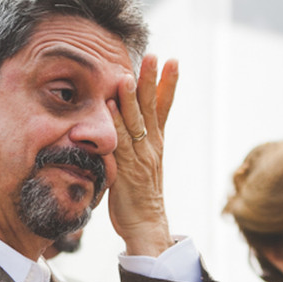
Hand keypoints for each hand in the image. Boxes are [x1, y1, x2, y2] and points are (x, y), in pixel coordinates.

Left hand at [106, 54, 177, 255]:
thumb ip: (134, 145)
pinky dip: (115, 124)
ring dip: (132, 98)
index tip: (173, 61)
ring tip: (129, 75)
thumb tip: (124, 127)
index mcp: (156, 144)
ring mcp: (141, 158)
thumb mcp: (141, 166)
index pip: (164, 108)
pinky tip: (109, 107)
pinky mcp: (127, 171)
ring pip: (137, 123)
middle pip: (153, 108)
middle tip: (154, 55)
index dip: (168, 85)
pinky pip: (120, 143)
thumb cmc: (139, 198)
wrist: (146, 225)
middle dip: (153, 80)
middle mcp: (151, 147)